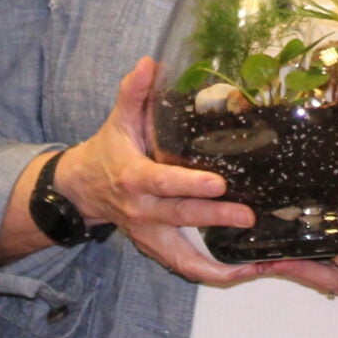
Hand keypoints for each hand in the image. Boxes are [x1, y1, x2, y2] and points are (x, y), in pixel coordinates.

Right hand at [38, 58, 255, 283]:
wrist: (82, 189)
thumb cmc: (109, 151)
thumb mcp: (118, 120)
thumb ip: (133, 92)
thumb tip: (150, 62)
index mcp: (133, 177)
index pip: (163, 182)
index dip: (190, 183)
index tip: (217, 182)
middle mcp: (141, 210)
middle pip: (181, 216)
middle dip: (215, 217)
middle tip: (248, 215)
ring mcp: (148, 234)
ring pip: (183, 255)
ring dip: (219, 263)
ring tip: (256, 263)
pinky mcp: (155, 248)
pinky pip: (184, 268)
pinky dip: (212, 276)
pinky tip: (242, 275)